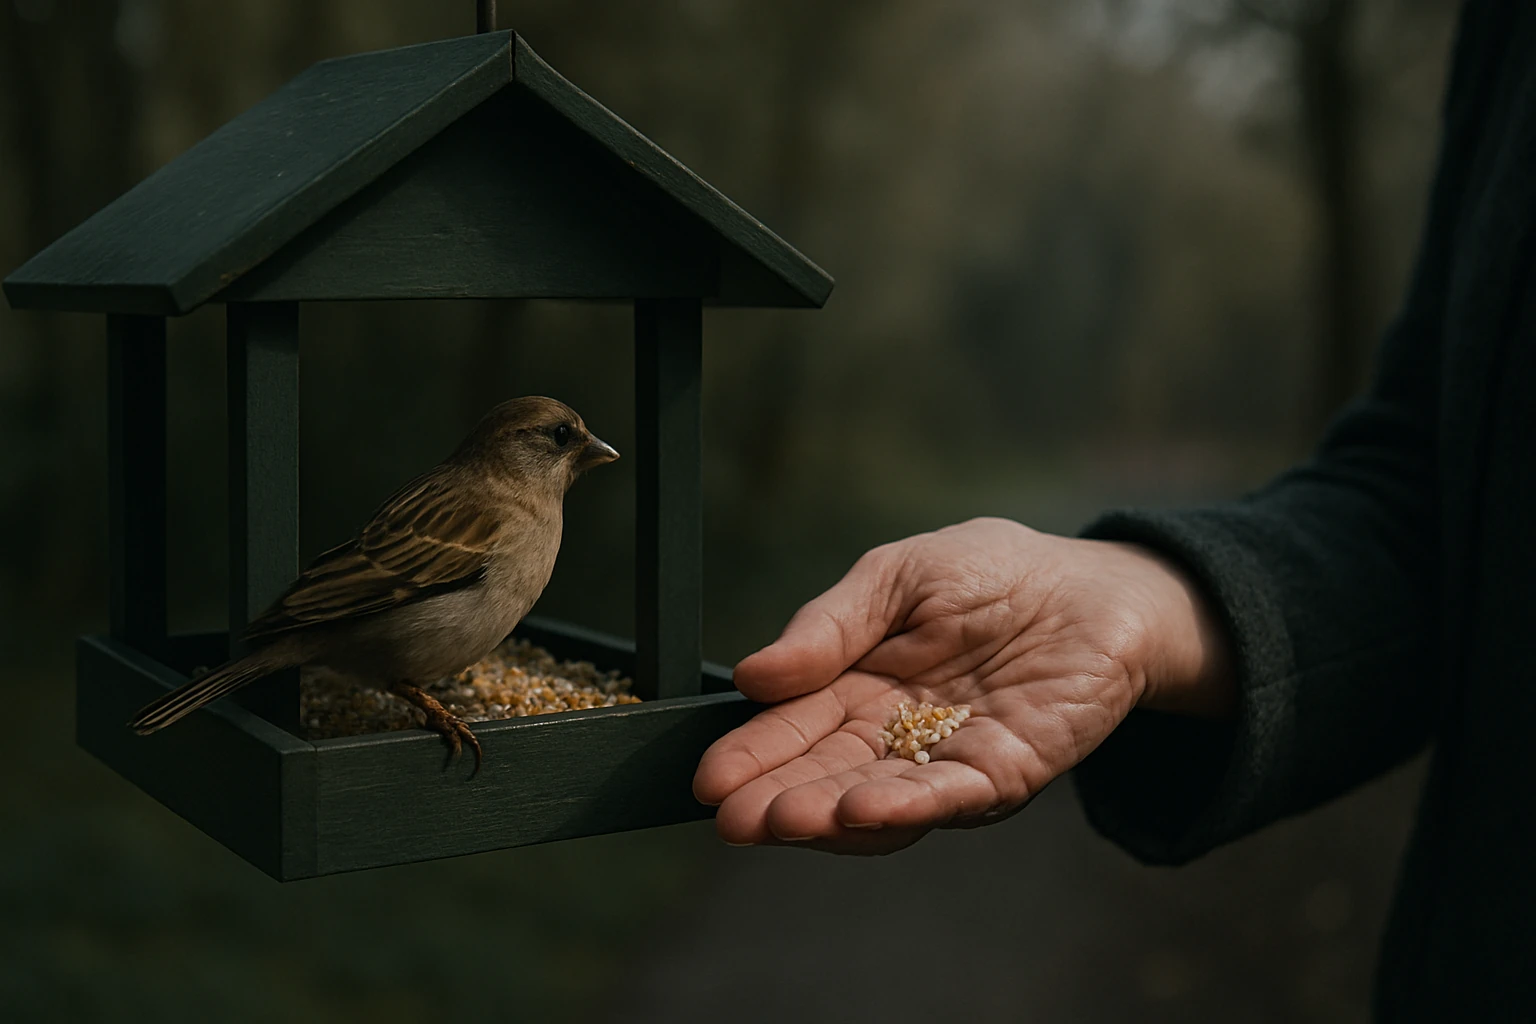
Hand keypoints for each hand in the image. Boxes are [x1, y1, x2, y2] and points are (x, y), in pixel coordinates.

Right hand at [694, 517, 1233, 852]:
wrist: (1094, 586)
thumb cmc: (991, 573)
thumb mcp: (895, 578)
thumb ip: (829, 626)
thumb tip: (752, 674)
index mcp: (857, 689)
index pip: (793, 728)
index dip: (750, 754)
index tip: (708, 778)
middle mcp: (894, 738)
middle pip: (825, 776)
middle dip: (776, 799)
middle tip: (730, 818)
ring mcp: (947, 762)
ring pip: (878, 800)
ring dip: (829, 814)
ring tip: (782, 820)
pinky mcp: (1006, 773)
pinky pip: (953, 796)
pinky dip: (909, 805)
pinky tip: (862, 808)